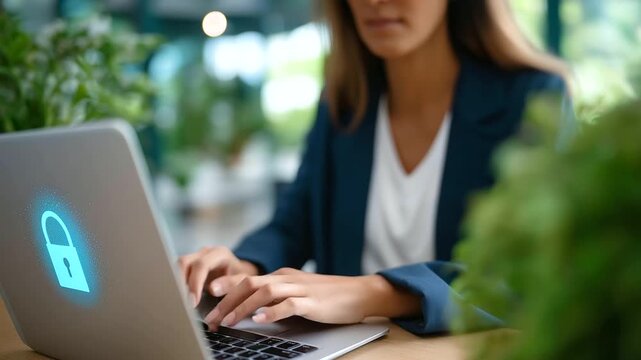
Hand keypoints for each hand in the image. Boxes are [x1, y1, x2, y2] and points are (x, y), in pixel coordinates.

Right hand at [178, 246, 258, 306]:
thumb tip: (212, 289)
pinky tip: (179, 298)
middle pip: (183, 262)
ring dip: (175, 284)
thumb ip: (232, 284)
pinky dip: (176, 285)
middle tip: (181, 303)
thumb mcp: (244, 281)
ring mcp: (195, 257)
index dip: (195, 284)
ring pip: (176, 266)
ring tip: (178, 301)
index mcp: (219, 254)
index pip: (201, 265)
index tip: (192, 302)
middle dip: (179, 283)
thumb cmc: (243, 279)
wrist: (241, 274)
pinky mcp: (189, 266)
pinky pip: (177, 272)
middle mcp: (205, 252)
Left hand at [203, 267, 420, 329]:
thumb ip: (276, 296)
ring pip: (264, 292)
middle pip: (249, 283)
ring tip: (229, 321)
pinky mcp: (312, 302)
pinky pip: (289, 304)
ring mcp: (300, 288)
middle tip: (211, 318)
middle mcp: (287, 278)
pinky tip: (260, 320)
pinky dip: (273, 312)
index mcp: (281, 275)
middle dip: (227, 301)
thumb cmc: (327, 296)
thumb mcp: (297, 291)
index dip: (225, 288)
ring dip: (243, 307)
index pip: (247, 278)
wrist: (360, 292)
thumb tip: (251, 308)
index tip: (208, 300)